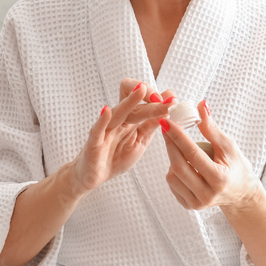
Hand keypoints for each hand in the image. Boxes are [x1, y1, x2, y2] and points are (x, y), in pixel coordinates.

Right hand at [69, 79, 172, 194]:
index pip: (141, 99)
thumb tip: (169, 100)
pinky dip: (102, 120)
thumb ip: (152, 123)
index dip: (156, 98)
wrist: (92, 176)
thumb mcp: (140, 140)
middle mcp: (117, 120)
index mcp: (129, 118)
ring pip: (118, 112)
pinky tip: (107, 111)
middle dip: (150, 98)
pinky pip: (97, 130)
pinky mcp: (93, 143)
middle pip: (133, 101)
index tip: (172, 101)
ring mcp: (105, 130)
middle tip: (168, 99)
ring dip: (130, 101)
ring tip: (141, 89)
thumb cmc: (115, 156)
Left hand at [161, 100, 261, 211]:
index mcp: (219, 179)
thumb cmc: (236, 165)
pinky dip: (175, 170)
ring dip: (173, 157)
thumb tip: (201, 105)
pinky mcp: (189, 206)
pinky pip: (172, 184)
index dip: (178, 136)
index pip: (193, 154)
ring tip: (183, 149)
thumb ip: (211, 128)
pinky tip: (185, 164)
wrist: (240, 193)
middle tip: (165, 126)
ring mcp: (197, 203)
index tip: (167, 120)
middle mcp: (207, 194)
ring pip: (172, 175)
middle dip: (170, 143)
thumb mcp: (228, 145)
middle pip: (179, 166)